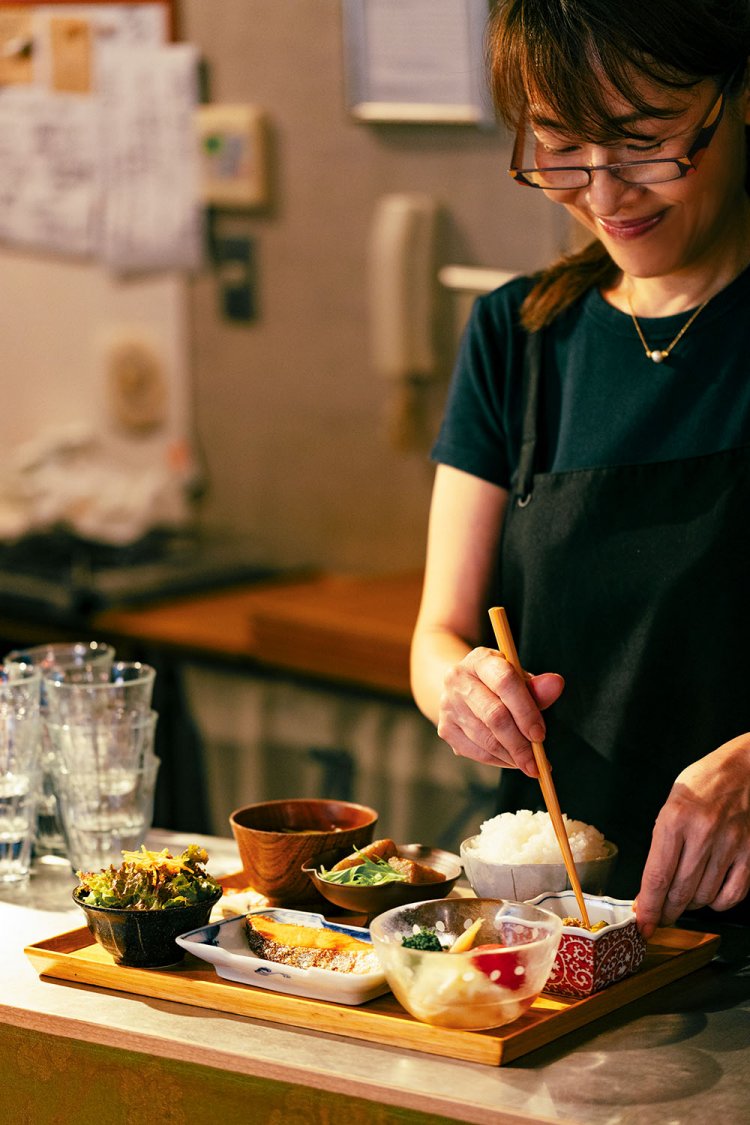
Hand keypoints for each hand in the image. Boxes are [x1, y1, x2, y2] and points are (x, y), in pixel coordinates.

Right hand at [436, 647, 563, 775]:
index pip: (505, 682)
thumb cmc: (500, 683)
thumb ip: (537, 686)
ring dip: (511, 756)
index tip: (540, 735)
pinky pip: (476, 752)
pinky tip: (511, 760)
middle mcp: (458, 679)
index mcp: (480, 660)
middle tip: (538, 763)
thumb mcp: (519, 678)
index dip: (525, 711)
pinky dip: (498, 761)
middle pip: (494, 715)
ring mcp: (448, 705)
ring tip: (528, 763)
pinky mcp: (445, 728)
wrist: (463, 687)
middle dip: (519, 743)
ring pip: (485, 739)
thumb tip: (556, 684)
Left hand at [635, 735, 749, 938]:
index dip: (648, 906)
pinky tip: (710, 894)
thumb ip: (662, 844)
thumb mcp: (671, 805)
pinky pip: (732, 894)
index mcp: (675, 819)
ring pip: (704, 896)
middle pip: (680, 891)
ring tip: (683, 899)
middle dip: (665, 911)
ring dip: (690, 905)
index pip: (657, 875)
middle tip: (659, 916)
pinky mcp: (749, 852)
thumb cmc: (702, 784)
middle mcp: (702, 833)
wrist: (742, 769)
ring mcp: (730, 844)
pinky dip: (718, 903)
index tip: (642, 924)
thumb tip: (650, 887)